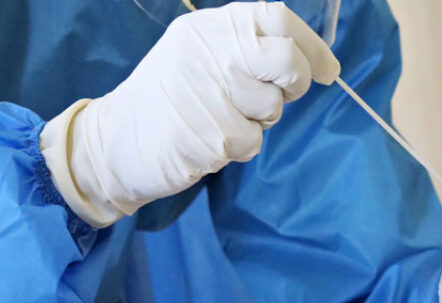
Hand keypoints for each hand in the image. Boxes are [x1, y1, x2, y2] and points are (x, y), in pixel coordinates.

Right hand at [40, 2, 339, 226]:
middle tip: (284, 96)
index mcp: (208, 28)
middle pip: (285, 59)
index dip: (312, 45)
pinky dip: (240, 146)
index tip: (327, 70)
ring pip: (272, 107)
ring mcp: (209, 93)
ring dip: (258, 120)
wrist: (114, 142)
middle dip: (296, 82)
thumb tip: (303, 61)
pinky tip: (210, 141)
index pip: (277, 18)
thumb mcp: (196, 56)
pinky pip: (252, 141)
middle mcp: (210, 52)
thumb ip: (242, 49)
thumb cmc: (165, 99)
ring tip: (223, 119)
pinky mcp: (209, 134)